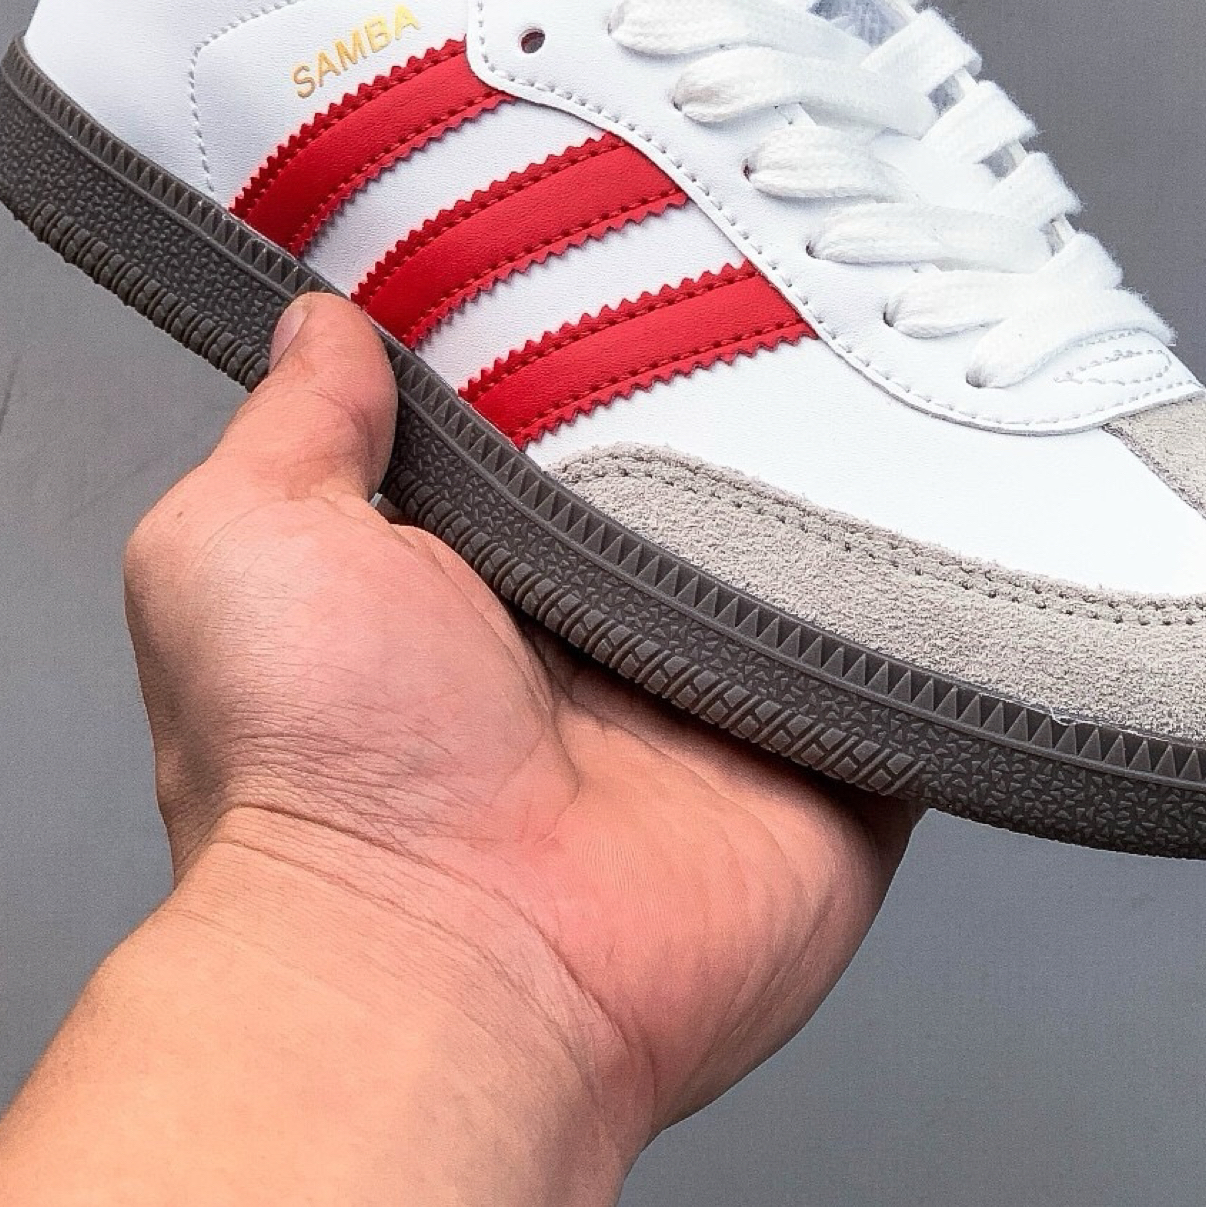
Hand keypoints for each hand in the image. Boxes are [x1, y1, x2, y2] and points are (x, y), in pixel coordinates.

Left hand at [124, 294, 914, 1160]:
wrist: (440, 967)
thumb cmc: (316, 774)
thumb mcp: (245, 541)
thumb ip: (296, 425)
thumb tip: (320, 326)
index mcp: (473, 580)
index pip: (558, 424)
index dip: (590, 343)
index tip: (640, 239)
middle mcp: (602, 645)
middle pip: (703, 480)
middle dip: (741, 397)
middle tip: (791, 278)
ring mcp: (725, 710)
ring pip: (819, 558)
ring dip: (852, 486)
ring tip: (897, 357)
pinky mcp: (834, 774)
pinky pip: (916, 669)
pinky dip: (939, 607)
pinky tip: (960, 506)